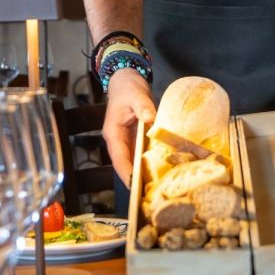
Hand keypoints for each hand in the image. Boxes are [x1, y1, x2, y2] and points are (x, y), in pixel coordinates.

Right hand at [103, 69, 155, 184]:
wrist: (126, 80)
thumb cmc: (127, 88)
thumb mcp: (136, 95)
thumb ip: (143, 106)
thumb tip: (150, 119)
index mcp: (113, 132)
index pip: (118, 157)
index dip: (126, 172)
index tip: (134, 186)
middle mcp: (118, 140)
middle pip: (125, 164)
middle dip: (136, 179)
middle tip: (150, 194)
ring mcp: (126, 141)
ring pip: (133, 162)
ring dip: (142, 174)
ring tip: (157, 188)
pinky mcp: (135, 139)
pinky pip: (141, 155)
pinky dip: (148, 163)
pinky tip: (161, 171)